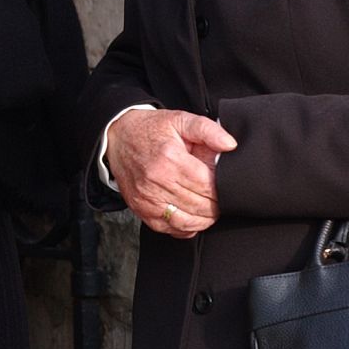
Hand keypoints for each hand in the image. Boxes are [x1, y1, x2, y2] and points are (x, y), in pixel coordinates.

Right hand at [106, 108, 236, 236]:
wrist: (118, 137)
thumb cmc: (151, 129)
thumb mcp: (180, 120)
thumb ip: (208, 130)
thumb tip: (230, 144)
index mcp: (170, 158)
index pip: (207, 185)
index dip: (221, 187)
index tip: (223, 182)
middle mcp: (157, 182)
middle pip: (200, 206)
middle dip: (216, 204)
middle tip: (219, 195)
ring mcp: (148, 199)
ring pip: (188, 222)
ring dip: (205, 219)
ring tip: (210, 207)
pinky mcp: (142, 211)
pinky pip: (171, 229)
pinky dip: (186, 227)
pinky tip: (192, 215)